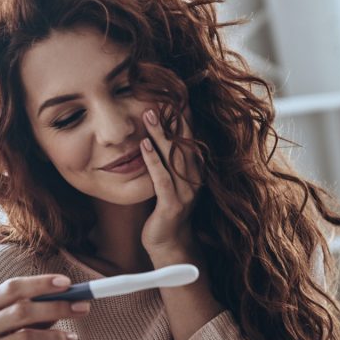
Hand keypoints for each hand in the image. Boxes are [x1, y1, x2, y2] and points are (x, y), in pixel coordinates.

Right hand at [0, 274, 87, 339]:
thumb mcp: (21, 324)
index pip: (11, 288)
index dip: (40, 284)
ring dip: (55, 336)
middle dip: (56, 307)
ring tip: (72, 338)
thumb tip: (71, 297)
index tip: (67, 283)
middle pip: (20, 311)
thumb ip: (39, 309)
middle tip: (83, 308)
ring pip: (25, 338)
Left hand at [139, 108, 201, 260]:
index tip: (177, 94)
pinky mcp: (171, 205)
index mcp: (196, 172)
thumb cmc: (166, 211)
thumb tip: (156, 134)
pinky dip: (152, 161)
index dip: (185, 116)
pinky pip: (162, 179)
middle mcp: (194, 180)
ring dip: (161, 135)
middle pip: (185, 143)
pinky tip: (143, 146)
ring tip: (148, 114)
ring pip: (173, 158)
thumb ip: (168, 161)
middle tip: (162, 95)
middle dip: (174, 119)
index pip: (191, 138)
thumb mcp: (169, 181)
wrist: (170, 245)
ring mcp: (185, 193)